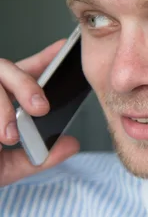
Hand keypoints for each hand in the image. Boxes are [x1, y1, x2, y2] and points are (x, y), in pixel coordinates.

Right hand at [0, 39, 79, 186]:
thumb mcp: (6, 167)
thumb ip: (39, 157)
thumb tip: (71, 144)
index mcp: (0, 102)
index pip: (23, 72)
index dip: (43, 58)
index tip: (62, 48)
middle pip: (5, 69)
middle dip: (26, 85)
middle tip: (40, 109)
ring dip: (1, 106)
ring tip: (7, 135)